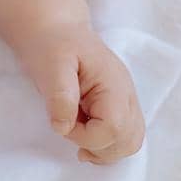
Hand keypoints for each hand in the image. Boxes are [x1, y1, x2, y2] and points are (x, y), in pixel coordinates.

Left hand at [15, 21, 146, 164]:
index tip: (62, 123)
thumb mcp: (50, 63)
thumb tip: (63, 128)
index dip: (86, 136)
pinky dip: (107, 146)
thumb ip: (59, 95)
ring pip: (130, 143)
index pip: (114, 127)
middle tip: (69, 129)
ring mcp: (126, 101)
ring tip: (78, 137)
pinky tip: (86, 139)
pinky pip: (124, 137)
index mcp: (114, 82)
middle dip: (97, 146)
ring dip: (104, 150)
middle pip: (128, 140)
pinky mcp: (119, 107)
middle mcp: (127, 94)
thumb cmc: (52, 45)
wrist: (55, 31)